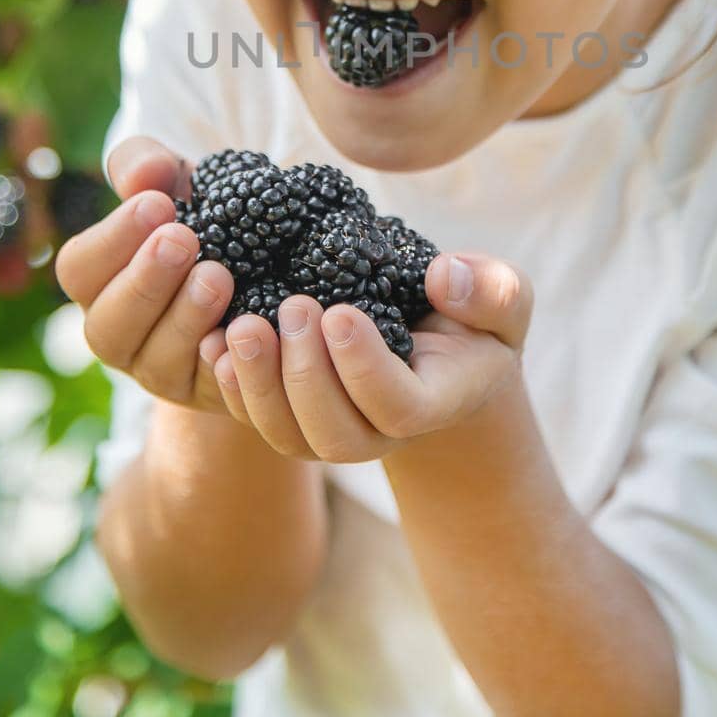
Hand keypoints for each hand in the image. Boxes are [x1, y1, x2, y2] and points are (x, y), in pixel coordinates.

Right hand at [54, 136, 235, 414]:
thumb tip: (145, 175)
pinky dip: (226, 364)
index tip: (157, 204)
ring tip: (218, 276)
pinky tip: (248, 328)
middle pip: (109, 327)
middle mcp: (122, 336)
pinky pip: (213, 391)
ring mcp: (165, 372)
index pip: (80, 269)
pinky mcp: (212, 395)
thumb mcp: (174, 183)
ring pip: (157, 363)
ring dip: (186, 318)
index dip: (113, 239)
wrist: (268, 264)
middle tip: (184, 239)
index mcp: (99, 283)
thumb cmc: (204, 218)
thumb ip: (146, 165)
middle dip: (145, 282)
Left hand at [202, 252, 532, 461]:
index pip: (398, 407)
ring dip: (260, 385)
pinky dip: (232, 387)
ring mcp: (332, 430)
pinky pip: (257, 420)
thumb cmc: (472, 317)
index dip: (364, 368)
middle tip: (293, 307)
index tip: (340, 311)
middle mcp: (380, 432)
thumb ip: (492, 291)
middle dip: (306, 375)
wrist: (436, 347)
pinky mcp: (293, 416)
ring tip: (242, 325)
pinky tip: (214, 344)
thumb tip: (445, 278)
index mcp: (434, 403)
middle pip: (336, 436)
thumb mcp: (503, 298)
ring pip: (288, 437)